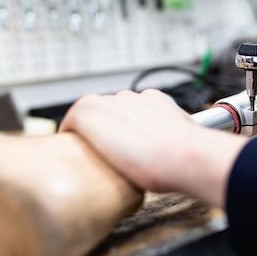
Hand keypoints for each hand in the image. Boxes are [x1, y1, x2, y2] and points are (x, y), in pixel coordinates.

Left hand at [58, 89, 247, 207]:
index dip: (124, 129)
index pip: (129, 110)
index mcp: (153, 100)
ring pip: (91, 118)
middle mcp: (130, 96)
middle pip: (108, 112)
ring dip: (92, 134)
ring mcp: (108, 102)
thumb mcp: (180, 137)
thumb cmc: (186, 154)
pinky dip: (69, 135)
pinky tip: (73, 153)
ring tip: (98, 159)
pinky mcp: (88, 111)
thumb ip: (168, 136)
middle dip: (108, 131)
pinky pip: (70, 122)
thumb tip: (166, 151)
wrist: (183, 155)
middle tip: (113, 156)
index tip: (126, 146)